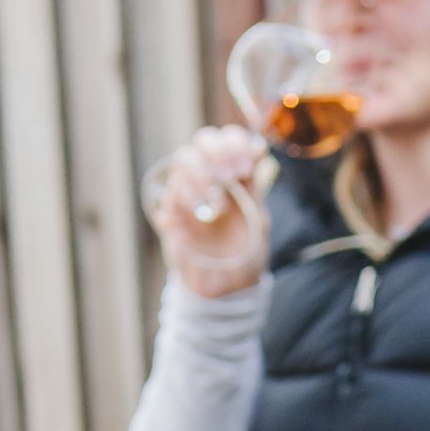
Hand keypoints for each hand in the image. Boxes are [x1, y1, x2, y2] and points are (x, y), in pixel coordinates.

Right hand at [153, 126, 268, 296]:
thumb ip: (255, 184)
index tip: (246, 164)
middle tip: (230, 175)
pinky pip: (172, 190)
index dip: (236, 142)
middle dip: (217, 151)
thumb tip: (259, 146)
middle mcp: (209, 178)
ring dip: (203, 175)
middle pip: (203, 140)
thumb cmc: (246, 255)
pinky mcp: (171, 211)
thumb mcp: (258, 220)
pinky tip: (202, 215)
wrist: (226, 290)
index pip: (230, 140)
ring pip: (185, 160)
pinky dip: (188, 196)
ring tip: (218, 203)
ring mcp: (188, 192)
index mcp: (234, 176)